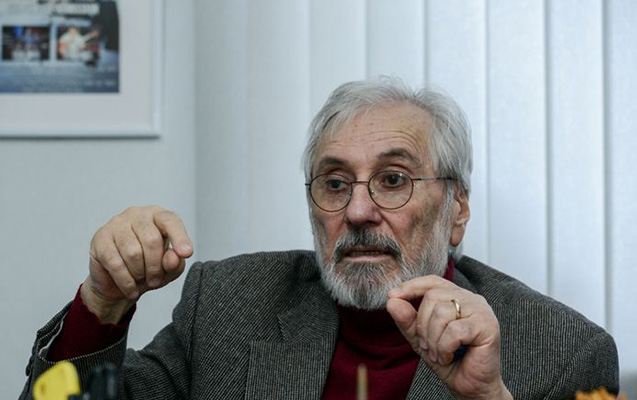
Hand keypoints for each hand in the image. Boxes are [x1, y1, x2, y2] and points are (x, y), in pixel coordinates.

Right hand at [81, 205, 193, 323]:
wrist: (118, 283)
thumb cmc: (147, 268)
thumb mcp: (168, 269)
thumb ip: (175, 263)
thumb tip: (174, 258)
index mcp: (158, 216)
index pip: (170, 221)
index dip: (180, 237)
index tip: (187, 253)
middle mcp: (137, 214)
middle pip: (151, 240)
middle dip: (155, 266)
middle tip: (155, 280)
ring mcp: (116, 224)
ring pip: (133, 252)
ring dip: (140, 273)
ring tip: (141, 280)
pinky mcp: (100, 239)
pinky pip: (115, 263)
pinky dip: (126, 281)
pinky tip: (130, 288)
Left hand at [386, 276, 511, 399]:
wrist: (473, 387)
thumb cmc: (451, 361)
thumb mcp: (421, 339)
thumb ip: (407, 320)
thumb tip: (392, 301)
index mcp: (457, 297)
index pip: (432, 281)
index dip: (412, 286)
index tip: (392, 296)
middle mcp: (471, 299)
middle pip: (433, 296)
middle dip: (422, 325)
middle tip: (427, 347)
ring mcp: (481, 311)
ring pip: (442, 313)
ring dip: (433, 340)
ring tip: (439, 354)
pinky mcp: (488, 326)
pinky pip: (454, 330)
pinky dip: (445, 347)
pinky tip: (448, 356)